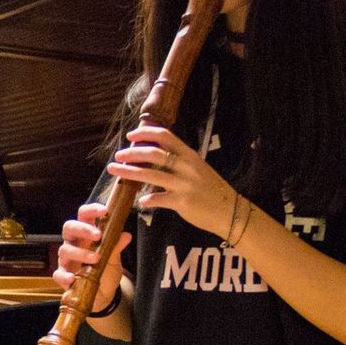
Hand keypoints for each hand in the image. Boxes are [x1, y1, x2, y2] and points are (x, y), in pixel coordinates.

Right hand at [52, 199, 128, 312]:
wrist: (103, 295)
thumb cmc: (106, 271)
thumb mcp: (114, 259)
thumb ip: (116, 247)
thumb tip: (126, 235)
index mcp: (86, 234)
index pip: (84, 216)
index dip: (91, 211)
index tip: (104, 211)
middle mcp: (74, 243)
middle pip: (69, 228)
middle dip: (82, 229)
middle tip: (98, 235)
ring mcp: (66, 259)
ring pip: (65, 250)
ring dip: (80, 253)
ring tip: (96, 259)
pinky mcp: (62, 275)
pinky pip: (58, 273)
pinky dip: (64, 275)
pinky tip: (72, 278)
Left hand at [109, 125, 237, 238]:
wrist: (230, 211)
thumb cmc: (210, 189)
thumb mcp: (197, 168)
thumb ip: (178, 161)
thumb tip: (152, 155)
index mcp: (189, 155)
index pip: (165, 136)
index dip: (145, 133)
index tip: (130, 136)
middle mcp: (187, 166)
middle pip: (154, 154)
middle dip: (132, 153)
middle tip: (117, 156)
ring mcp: (184, 184)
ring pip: (151, 175)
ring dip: (130, 172)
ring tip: (115, 171)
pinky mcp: (182, 202)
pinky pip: (158, 199)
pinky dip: (146, 200)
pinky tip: (140, 201)